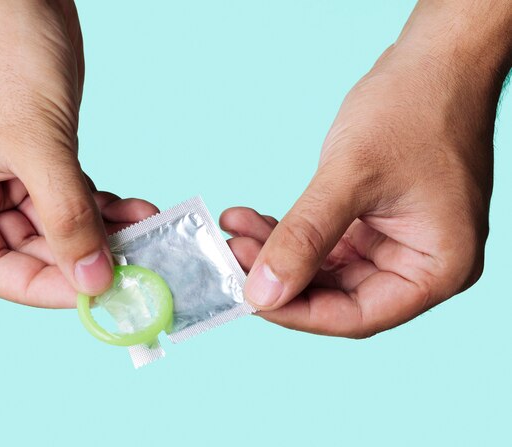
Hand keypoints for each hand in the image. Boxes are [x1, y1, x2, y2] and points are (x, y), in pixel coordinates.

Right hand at [0, 0, 157, 306]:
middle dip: (82, 258)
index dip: (42, 287)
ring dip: (101, 232)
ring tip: (144, 233)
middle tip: (132, 266)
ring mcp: (9, 176)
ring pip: (58, 226)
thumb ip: (67, 216)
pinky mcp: (42, 157)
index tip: (93, 292)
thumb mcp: (37, 144)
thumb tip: (93, 279)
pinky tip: (135, 210)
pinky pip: (74, 198)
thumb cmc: (0, 55)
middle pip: (31, 251)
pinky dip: (103, 207)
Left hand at [222, 1, 511, 337]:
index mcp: (438, 268)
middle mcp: (420, 264)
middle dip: (280, 276)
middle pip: (337, 295)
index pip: (358, 316)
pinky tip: (253, 219)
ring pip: (324, 269)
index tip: (249, 297)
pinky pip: (325, 243)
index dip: (298, 312)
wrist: (434, 62)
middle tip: (232, 254)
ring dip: (278, 252)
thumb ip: (305, 237)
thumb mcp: (351, 176)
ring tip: (236, 231)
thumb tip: (261, 292)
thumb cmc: (414, 109)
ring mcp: (396, 244)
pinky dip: (290, 233)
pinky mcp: (375, 224)